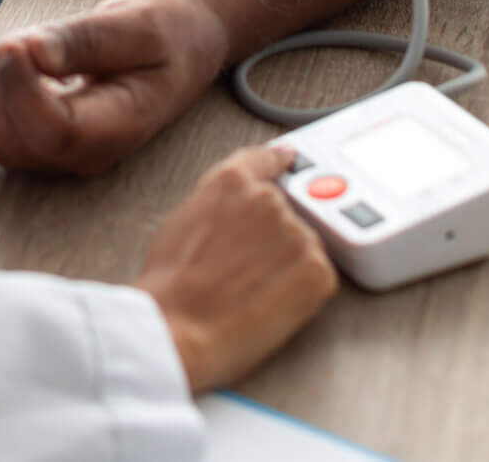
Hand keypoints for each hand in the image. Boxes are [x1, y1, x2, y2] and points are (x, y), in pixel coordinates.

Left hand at [0, 0, 227, 175]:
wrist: (171, 48)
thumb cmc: (162, 34)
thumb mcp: (138, 25)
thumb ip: (85, 40)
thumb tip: (30, 51)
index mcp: (114, 131)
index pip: (50, 132)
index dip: (18, 90)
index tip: (14, 42)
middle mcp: (75, 155)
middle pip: (2, 137)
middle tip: (18, 35)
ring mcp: (43, 152)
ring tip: (4, 39)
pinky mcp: (20, 136)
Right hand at [135, 143, 337, 390]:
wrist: (179, 330)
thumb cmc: (169, 288)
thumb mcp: (182, 222)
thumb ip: (217, 204)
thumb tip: (232, 212)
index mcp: (231, 182)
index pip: (267, 159)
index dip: (279, 161)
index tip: (289, 159)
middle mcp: (268, 199)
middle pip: (285, 212)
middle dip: (273, 238)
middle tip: (247, 272)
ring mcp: (296, 233)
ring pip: (303, 246)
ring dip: (287, 266)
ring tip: (251, 295)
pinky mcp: (317, 270)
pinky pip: (318, 277)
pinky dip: (302, 293)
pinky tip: (269, 306)